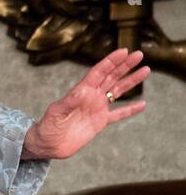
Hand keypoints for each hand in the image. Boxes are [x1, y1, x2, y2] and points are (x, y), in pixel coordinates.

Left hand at [23, 48, 149, 158]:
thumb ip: (70, 101)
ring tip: (146, 70)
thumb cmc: (48, 126)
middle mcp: (91, 97)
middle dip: (125, 65)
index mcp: (81, 91)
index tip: (124, 51)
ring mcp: (97, 108)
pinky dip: (130, 110)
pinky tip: (143, 104)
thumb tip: (82, 91)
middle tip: (139, 54)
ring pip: (118, 91)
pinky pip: (118, 114)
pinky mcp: (100, 122)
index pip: (99, 72)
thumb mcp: (57, 112)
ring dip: (131, 81)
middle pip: (111, 77)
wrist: (48, 143)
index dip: (111, 61)